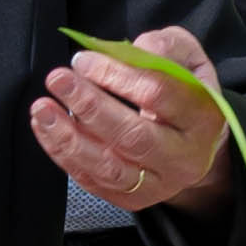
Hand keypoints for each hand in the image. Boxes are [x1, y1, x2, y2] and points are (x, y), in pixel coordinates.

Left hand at [31, 32, 227, 215]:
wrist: (195, 143)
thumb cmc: (184, 91)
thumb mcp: (186, 58)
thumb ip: (164, 47)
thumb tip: (133, 49)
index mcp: (203, 116)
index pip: (158, 94)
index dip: (116, 75)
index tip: (83, 60)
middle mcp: (185, 156)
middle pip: (133, 135)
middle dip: (90, 106)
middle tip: (58, 79)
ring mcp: (160, 183)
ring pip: (110, 167)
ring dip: (69, 138)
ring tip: (42, 109)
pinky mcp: (134, 198)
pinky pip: (93, 181)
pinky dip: (63, 154)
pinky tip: (46, 128)